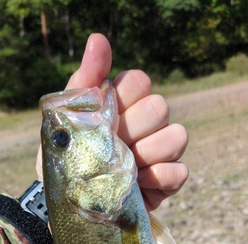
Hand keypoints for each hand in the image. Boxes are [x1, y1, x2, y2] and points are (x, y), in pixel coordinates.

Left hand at [36, 34, 188, 211]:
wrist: (69, 202)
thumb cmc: (68, 157)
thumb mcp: (68, 118)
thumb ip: (85, 79)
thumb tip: (98, 38)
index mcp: (123, 104)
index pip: (140, 81)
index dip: (122, 99)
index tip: (102, 119)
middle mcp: (145, 124)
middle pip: (160, 108)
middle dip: (132, 130)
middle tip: (110, 148)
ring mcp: (159, 152)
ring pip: (177, 136)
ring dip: (147, 154)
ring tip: (124, 168)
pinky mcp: (167, 181)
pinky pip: (180, 172)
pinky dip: (158, 178)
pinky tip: (137, 184)